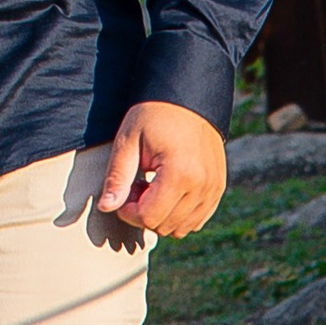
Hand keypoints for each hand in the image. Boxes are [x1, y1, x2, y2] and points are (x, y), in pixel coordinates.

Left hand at [96, 100, 228, 242]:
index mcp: (180, 174)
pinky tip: (169, 191)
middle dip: (144, 213)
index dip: (128, 212)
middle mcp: (202, 185)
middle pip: (165, 226)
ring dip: (162, 215)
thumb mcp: (129, 141)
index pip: (149, 217)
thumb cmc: (154, 115)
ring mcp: (214, 188)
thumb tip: (107, 207)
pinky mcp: (218, 188)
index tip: (123, 194)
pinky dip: (179, 215)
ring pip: (182, 228)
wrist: (188, 96)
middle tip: (137, 186)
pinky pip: (198, 220)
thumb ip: (117, 176)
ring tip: (153, 187)